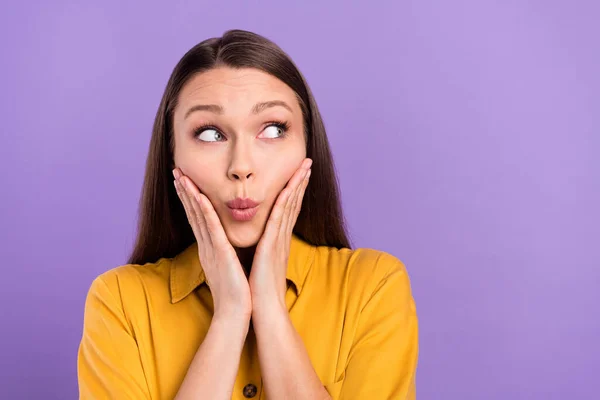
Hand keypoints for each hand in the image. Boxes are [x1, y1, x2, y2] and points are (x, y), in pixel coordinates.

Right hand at [173, 168, 251, 320]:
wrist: (235, 313)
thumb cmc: (235, 292)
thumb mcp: (228, 267)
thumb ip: (224, 254)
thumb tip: (224, 245)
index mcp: (210, 249)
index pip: (198, 219)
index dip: (190, 199)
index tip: (185, 182)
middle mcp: (206, 246)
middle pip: (193, 214)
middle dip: (185, 192)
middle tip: (176, 172)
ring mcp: (211, 249)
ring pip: (198, 217)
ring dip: (190, 195)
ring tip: (181, 177)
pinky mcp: (220, 254)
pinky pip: (211, 229)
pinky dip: (204, 212)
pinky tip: (199, 197)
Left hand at [248, 158, 312, 314]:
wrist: (264, 310)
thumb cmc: (260, 290)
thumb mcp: (263, 264)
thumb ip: (265, 251)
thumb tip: (263, 244)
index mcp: (278, 241)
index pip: (288, 210)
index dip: (295, 190)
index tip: (299, 174)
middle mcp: (282, 238)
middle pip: (293, 203)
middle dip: (300, 181)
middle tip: (307, 162)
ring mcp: (279, 240)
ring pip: (289, 206)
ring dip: (296, 185)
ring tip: (304, 167)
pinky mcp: (272, 246)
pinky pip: (278, 218)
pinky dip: (284, 201)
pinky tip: (287, 188)